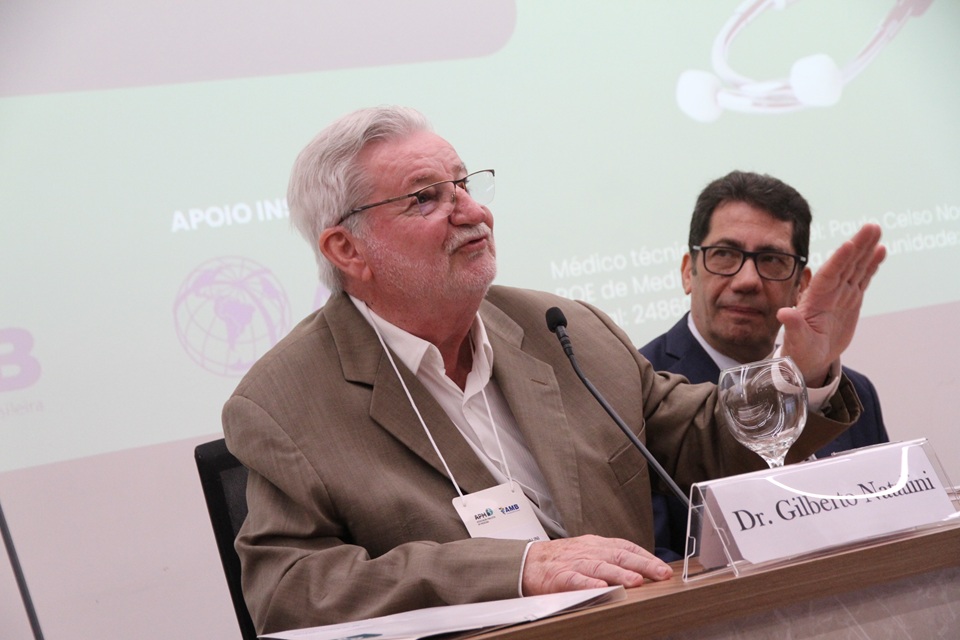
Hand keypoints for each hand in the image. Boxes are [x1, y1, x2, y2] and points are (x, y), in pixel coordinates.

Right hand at [521, 534, 672, 595]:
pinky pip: (575, 580)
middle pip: (618, 556)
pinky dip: (588, 584)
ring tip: (636, 582)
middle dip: (642, 565)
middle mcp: (588, 551)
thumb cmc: (561, 560)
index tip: (663, 568)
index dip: (645, 557)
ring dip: (619, 574)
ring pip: (600, 567)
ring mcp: (574, 563)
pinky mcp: (559, 577)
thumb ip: (610, 558)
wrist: (528, 562)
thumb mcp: (588, 552)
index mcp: (596, 545)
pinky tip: (601, 589)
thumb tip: (641, 569)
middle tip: (661, 574)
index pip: (625, 548)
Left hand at [779, 223, 885, 384]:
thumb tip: (783, 313)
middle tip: (871, 227)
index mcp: (814, 300)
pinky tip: (880, 250)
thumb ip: (793, 327)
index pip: (828, 276)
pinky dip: (871, 265)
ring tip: (876, 231)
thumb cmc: (800, 351)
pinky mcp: (851, 299)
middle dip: (857, 246)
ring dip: (866, 249)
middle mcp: (828, 292)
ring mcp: (841, 294)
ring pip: (855, 267)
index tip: (848, 244)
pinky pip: (862, 278)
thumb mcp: (796, 341)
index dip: (838, 261)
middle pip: (845, 265)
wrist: (808, 358)